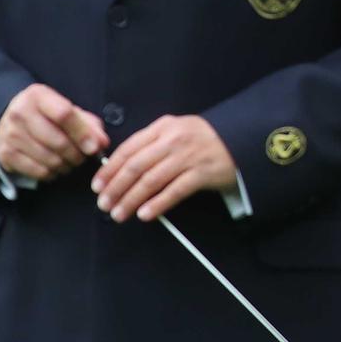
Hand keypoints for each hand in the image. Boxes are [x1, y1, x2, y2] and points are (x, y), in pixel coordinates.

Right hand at [0, 84, 107, 182]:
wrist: (9, 121)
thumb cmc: (46, 116)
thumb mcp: (67, 111)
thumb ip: (88, 124)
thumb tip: (101, 143)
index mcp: (38, 96)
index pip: (64, 114)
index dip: (82, 134)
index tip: (94, 147)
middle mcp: (20, 113)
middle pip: (58, 141)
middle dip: (77, 154)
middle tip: (82, 157)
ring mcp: (11, 134)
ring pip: (50, 159)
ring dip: (67, 166)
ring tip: (70, 161)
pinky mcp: (6, 154)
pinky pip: (39, 171)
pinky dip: (53, 173)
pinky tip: (55, 167)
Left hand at [91, 115, 236, 222]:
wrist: (242, 140)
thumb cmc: (204, 139)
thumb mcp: (176, 130)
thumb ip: (151, 143)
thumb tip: (120, 167)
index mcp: (163, 127)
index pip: (129, 149)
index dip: (110, 169)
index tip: (98, 186)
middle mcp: (174, 140)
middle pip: (136, 166)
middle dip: (115, 187)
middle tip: (104, 204)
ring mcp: (188, 156)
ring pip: (152, 180)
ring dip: (131, 199)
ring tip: (119, 214)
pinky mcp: (203, 173)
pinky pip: (174, 191)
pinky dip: (158, 204)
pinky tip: (145, 215)